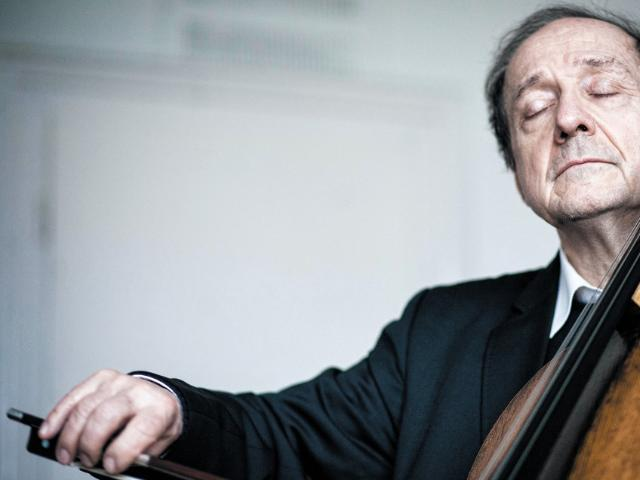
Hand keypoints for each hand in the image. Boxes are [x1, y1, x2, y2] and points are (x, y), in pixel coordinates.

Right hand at [38, 369, 182, 473]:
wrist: (158, 399)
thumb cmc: (156, 423)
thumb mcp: (159, 443)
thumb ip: (139, 456)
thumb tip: (111, 467)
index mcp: (160, 409)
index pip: (143, 427)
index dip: (123, 450)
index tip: (110, 467)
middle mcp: (139, 392)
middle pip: (107, 415)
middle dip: (91, 443)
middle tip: (85, 461)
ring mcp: (118, 382)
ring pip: (86, 407)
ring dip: (70, 436)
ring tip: (66, 456)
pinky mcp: (101, 379)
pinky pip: (74, 396)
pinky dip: (58, 416)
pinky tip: (49, 432)